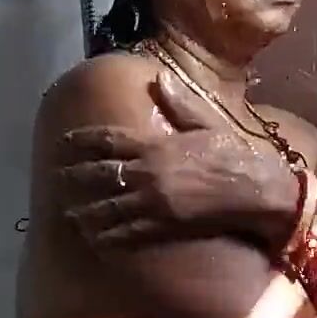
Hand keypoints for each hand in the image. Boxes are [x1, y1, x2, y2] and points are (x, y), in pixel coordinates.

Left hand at [58, 70, 299, 248]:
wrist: (258, 188)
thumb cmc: (235, 153)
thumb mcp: (208, 121)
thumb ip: (179, 103)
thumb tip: (158, 79)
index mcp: (156, 144)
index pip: (108, 140)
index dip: (81, 141)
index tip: (64, 142)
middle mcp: (148, 172)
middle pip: (99, 174)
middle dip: (75, 176)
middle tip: (58, 177)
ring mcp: (153, 202)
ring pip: (107, 207)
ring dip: (85, 210)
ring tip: (69, 213)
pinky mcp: (164, 226)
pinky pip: (127, 233)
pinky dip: (107, 236)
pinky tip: (94, 238)